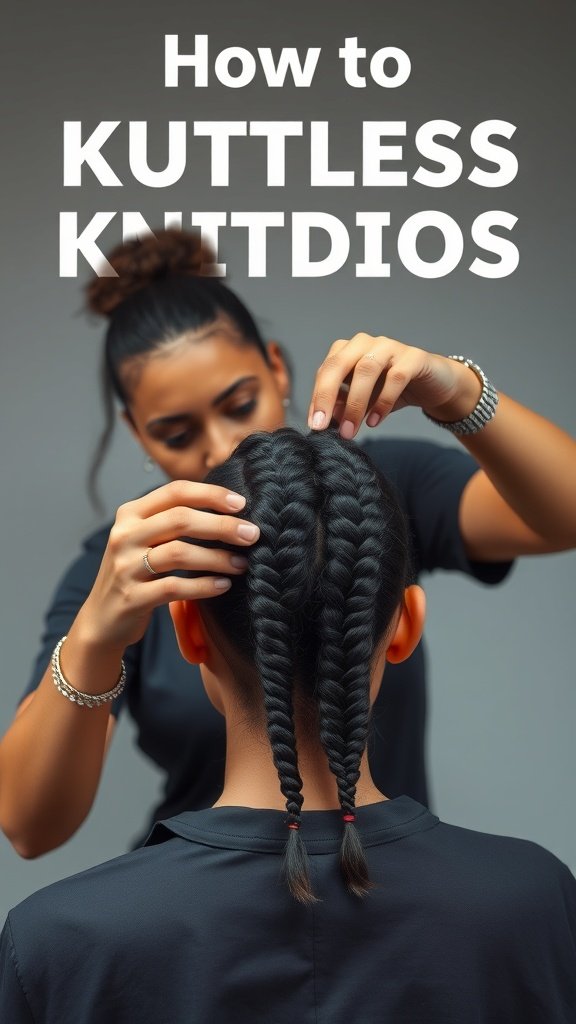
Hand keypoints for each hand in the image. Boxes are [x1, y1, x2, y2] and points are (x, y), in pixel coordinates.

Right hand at [76, 480, 258, 652]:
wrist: (103, 618)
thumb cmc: (136, 573)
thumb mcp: (145, 539)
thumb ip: (173, 521)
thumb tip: (229, 509)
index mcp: (130, 514)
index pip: (175, 492)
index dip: (210, 494)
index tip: (241, 503)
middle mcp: (124, 535)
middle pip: (181, 519)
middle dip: (222, 525)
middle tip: (252, 534)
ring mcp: (125, 566)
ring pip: (179, 553)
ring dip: (217, 558)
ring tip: (241, 564)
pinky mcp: (131, 597)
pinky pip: (174, 587)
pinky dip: (203, 586)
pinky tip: (223, 585)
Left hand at [307, 334, 481, 438]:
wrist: (434, 386)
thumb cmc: (392, 391)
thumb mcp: (364, 401)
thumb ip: (344, 404)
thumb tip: (325, 416)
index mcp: (349, 350)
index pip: (326, 371)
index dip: (317, 397)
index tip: (314, 425)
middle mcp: (367, 343)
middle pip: (339, 364)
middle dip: (327, 396)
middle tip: (322, 425)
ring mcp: (391, 346)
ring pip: (366, 370)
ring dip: (355, 404)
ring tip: (349, 430)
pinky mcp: (414, 357)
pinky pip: (395, 378)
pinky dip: (383, 402)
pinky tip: (375, 421)